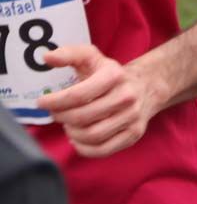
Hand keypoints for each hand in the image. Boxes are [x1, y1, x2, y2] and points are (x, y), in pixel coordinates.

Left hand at [37, 44, 161, 157]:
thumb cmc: (111, 74)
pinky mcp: (134, 134)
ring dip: (72, 133)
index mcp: (114, 76)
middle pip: (82, 117)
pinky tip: (78, 138)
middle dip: (61, 117)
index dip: (54, 102)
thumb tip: (47, 57)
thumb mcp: (93, 58)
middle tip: (56, 114)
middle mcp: (126, 96)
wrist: (147, 86)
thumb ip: (69, 54)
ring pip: (91, 135)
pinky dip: (84, 148)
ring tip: (69, 125)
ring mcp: (132, 117)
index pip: (78, 95)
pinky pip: (103, 150)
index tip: (42, 102)